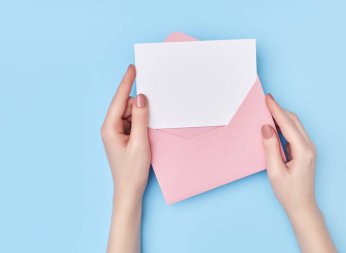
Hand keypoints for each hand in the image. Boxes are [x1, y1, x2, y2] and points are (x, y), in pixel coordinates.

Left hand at [101, 64, 150, 198]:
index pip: (118, 99)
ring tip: (147, 133)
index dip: (126, 82)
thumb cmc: (132, 170)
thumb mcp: (140, 142)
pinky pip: (132, 122)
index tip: (133, 68)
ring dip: (140, 117)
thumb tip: (140, 98)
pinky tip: (146, 132)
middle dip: (138, 107)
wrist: (128, 190)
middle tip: (152, 113)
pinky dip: (140, 123)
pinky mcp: (122, 137)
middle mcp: (110, 128)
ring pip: (130, 114)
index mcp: (109, 127)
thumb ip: (140, 118)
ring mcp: (116, 133)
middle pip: (125, 106)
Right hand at [261, 94, 316, 214]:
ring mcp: (308, 148)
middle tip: (265, 101)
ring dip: (282, 116)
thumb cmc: (288, 192)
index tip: (267, 98)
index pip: (288, 124)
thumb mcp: (275, 172)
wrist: (302, 205)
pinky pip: (294, 132)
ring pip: (295, 125)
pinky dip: (284, 125)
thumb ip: (270, 148)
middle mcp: (309, 147)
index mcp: (303, 151)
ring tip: (267, 110)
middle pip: (294, 121)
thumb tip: (266, 127)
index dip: (276, 110)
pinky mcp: (305, 151)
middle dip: (279, 109)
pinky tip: (274, 124)